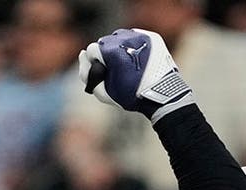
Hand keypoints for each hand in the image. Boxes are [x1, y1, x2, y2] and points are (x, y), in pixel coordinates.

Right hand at [78, 28, 194, 120]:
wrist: (163, 97)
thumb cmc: (131, 96)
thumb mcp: (103, 92)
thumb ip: (86, 74)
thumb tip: (82, 55)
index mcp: (111, 51)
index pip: (92, 50)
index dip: (95, 63)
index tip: (104, 73)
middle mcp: (125, 39)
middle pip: (106, 41)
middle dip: (107, 54)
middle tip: (117, 69)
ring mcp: (141, 36)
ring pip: (121, 36)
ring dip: (120, 47)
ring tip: (127, 63)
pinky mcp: (153, 37)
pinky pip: (137, 37)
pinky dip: (134, 46)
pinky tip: (137, 59)